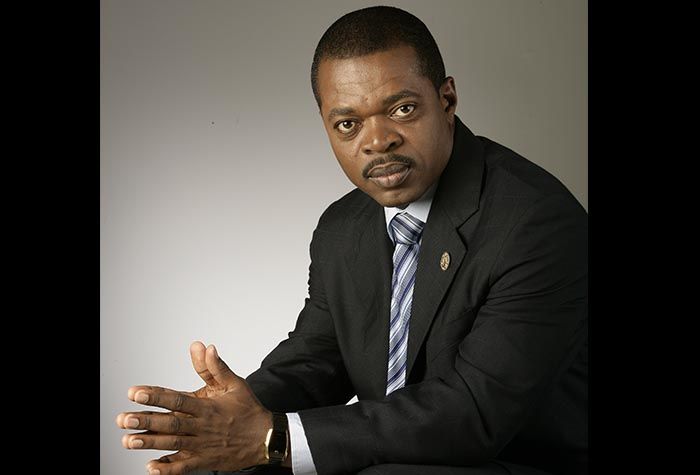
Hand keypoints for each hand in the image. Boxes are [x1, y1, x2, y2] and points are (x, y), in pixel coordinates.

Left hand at [116, 341, 273, 473]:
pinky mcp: (204, 460)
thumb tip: (203, 347)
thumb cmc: (247, 409)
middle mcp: (202, 426)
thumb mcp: (234, 383)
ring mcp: (202, 445)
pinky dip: (168, 468)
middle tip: (124, 419)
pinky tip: (151, 467)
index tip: (136, 392)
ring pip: (173, 444)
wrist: (265, 438)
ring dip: (151, 442)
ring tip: (129, 440)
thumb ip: (215, 366)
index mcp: (208, 406)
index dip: (156, 396)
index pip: (177, 400)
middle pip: (171, 423)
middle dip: (146, 421)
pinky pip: (184, 467)